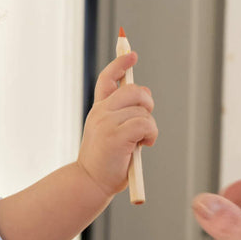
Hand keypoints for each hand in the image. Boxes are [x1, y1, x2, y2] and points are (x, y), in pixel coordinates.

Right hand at [76, 53, 157, 197]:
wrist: (90, 184)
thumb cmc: (104, 163)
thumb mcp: (111, 134)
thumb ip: (123, 116)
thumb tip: (144, 97)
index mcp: (98, 111)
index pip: (107, 79)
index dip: (120, 64)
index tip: (132, 55)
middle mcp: (100, 113)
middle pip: (134, 90)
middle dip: (147, 103)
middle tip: (146, 122)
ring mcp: (107, 123)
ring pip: (143, 111)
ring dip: (150, 127)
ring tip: (141, 143)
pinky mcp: (116, 136)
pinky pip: (145, 124)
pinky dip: (151, 135)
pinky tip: (144, 145)